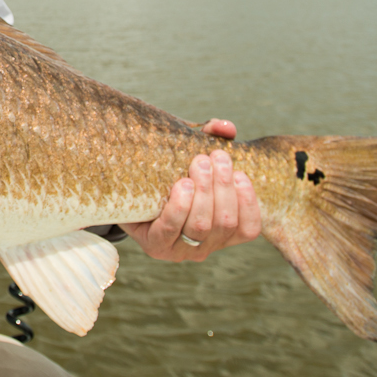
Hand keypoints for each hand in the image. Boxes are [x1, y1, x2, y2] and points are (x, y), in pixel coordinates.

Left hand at [119, 119, 261, 260]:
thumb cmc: (170, 173)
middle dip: (222, 187)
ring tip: (199, 164)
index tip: (240, 173)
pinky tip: (183, 185)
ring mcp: (180, 250)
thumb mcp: (193, 154)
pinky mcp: (155, 246)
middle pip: (225, 223)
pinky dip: (180, 206)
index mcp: (223, 232)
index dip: (248, 202)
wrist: (128, 190)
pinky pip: (170, 229)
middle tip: (212, 158)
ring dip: (204, 192)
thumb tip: (226, 127)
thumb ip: (212, 137)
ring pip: (201, 227)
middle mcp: (206, 246)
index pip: (249, 228)